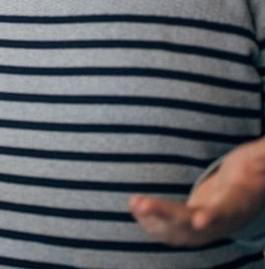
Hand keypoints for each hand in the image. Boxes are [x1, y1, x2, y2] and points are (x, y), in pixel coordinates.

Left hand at [129, 137, 264, 246]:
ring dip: (152, 221)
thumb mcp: (256, 159)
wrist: (243, 198)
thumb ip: (262, 153)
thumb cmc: (249, 172)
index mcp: (237, 203)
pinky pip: (168, 233)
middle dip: (165, 215)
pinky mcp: (189, 231)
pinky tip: (135, 207)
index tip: (200, 221)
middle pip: (191, 224)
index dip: (213, 217)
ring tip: (134, 201)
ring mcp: (203, 231)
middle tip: (141, 202)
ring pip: (176, 232)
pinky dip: (149, 223)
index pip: (226, 212)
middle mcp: (220, 223)